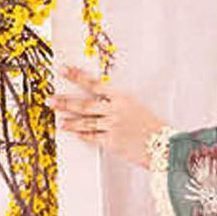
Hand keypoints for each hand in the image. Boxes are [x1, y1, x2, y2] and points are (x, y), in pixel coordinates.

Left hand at [46, 64, 166, 167]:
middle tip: (50, 99)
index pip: (93, 83)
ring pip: (84, 121)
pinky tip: (73, 133)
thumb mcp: (136, 106)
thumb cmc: (153, 126)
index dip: (76, 76)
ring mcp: (112, 126)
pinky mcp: (112, 142)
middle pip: (84, 103)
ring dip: (69, 120)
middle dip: (65, 101)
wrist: (166, 146)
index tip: (62, 70)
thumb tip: (99, 99)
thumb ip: (117, 102)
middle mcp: (115, 110)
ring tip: (58, 119)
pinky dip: (81, 135)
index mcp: (122, 97)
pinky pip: (92, 137)